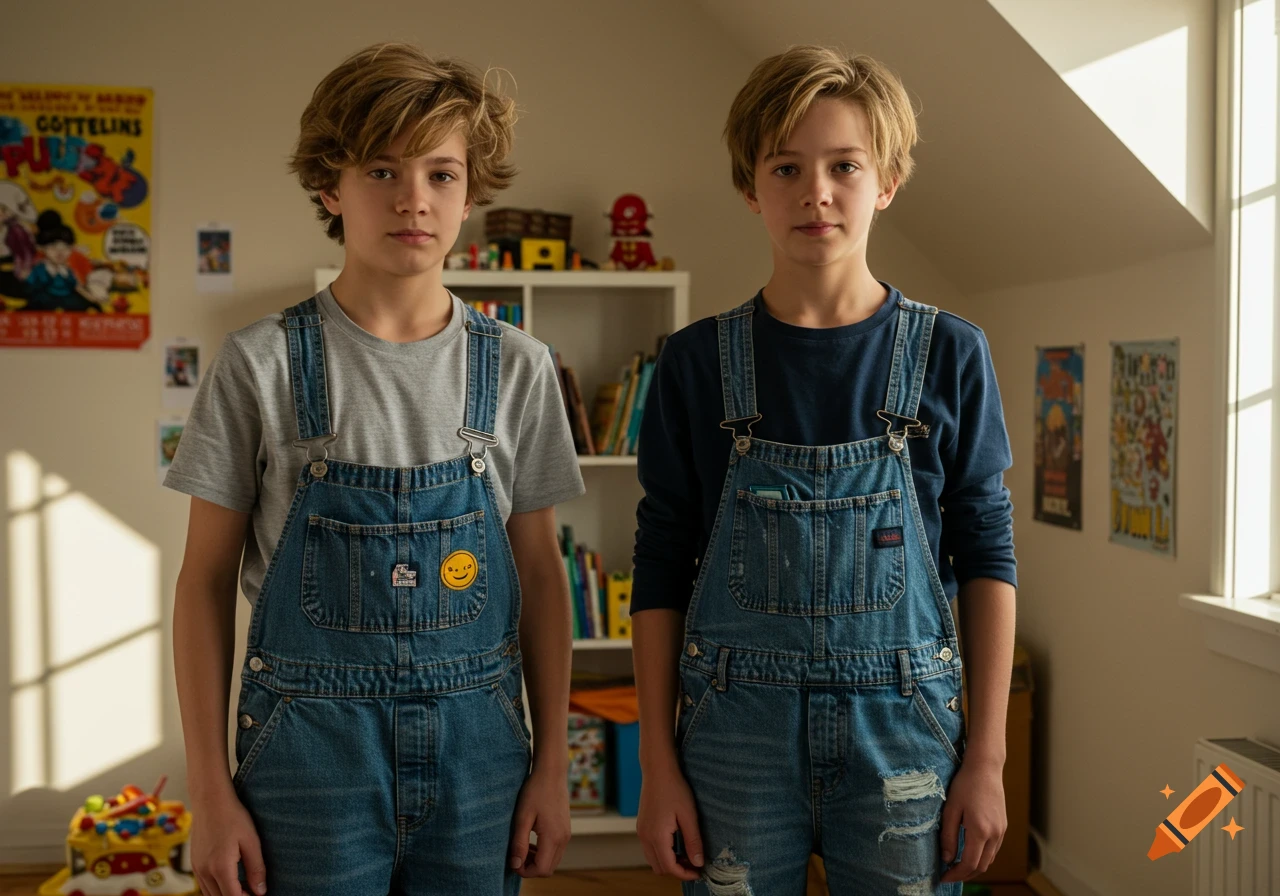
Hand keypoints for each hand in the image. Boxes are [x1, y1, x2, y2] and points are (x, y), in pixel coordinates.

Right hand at [189, 790, 265, 895]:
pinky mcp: (194, 863)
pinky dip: (217, 888)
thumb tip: (261, 892)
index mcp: (220, 867)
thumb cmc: (233, 817)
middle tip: (253, 891)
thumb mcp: (251, 841)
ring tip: (245, 888)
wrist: (210, 800)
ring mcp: (197, 868)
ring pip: (210, 894)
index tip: (258, 894)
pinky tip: (231, 881)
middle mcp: (205, 871)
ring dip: (226, 894)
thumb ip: (256, 868)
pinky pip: (204, 885)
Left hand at [508, 765, 570, 877]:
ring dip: (537, 861)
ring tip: (522, 848)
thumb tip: (515, 865)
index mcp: (553, 837)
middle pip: (548, 869)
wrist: (551, 773)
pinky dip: (544, 852)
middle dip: (531, 868)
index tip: (512, 861)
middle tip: (516, 856)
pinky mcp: (566, 830)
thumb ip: (519, 843)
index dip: (525, 871)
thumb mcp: (522, 818)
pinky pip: (556, 851)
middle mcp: (564, 839)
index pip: (541, 869)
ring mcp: (567, 834)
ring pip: (553, 861)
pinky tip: (532, 840)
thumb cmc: (535, 792)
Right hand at [636, 759, 704, 880]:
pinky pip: (650, 848)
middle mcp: (645, 837)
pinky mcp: (641, 826)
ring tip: (686, 852)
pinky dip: (662, 852)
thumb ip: (693, 841)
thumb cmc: (675, 789)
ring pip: (653, 859)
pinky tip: (676, 841)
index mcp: (657, 836)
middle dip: (676, 869)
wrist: (658, 769)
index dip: (685, 874)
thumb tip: (698, 863)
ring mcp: (641, 831)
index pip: (669, 867)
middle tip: (694, 861)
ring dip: (669, 861)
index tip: (699, 872)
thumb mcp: (689, 815)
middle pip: (659, 867)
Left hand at [939, 755, 1006, 882]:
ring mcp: (1002, 831)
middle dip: (965, 875)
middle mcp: (995, 834)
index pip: (969, 863)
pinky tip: (970, 853)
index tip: (943, 877)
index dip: (956, 874)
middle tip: (948, 875)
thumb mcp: (950, 809)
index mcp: (980, 830)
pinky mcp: (1004, 826)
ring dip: (974, 867)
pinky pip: (994, 850)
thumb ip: (948, 836)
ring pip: (989, 860)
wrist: (985, 768)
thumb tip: (946, 859)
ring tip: (957, 866)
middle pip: (981, 866)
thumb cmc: (965, 784)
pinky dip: (982, 857)